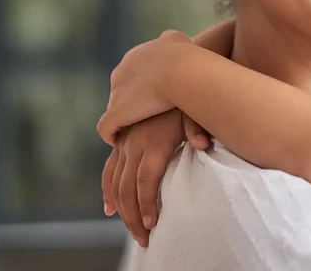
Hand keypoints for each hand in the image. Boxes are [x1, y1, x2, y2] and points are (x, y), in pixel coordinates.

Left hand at [98, 30, 192, 143]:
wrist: (182, 69)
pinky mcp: (116, 113)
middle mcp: (121, 73)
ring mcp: (117, 94)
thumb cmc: (186, 57)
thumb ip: (172, 39)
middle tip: (149, 117)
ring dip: (124, 120)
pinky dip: (112, 135)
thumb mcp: (179, 39)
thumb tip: (169, 37)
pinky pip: (107, 128)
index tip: (156, 98)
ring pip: (116, 110)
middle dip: (132, 103)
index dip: (144, 86)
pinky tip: (121, 142)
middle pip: (122, 92)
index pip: (132, 74)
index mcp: (134, 57)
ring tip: (139, 134)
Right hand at [101, 109, 211, 245]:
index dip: (147, 204)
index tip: (152, 225)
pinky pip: (110, 169)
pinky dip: (108, 190)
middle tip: (144, 239)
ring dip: (122, 209)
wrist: (170, 72)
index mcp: (154, 142)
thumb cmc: (188, 96)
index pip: (146, 180)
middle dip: (134, 217)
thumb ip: (197, 127)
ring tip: (131, 230)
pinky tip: (110, 208)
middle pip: (127, 188)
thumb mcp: (195, 111)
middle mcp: (135, 144)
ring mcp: (126, 142)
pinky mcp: (123, 141)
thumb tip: (202, 143)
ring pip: (115, 182)